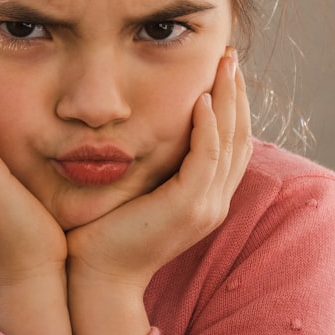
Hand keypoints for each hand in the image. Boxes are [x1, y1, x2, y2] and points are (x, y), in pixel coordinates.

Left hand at [66, 48, 251, 334]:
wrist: (95, 278)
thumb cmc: (104, 232)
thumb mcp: (136, 189)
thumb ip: (150, 163)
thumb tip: (141, 124)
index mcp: (205, 198)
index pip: (231, 143)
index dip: (232, 104)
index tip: (223, 69)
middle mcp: (213, 202)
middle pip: (239, 137)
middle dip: (237, 93)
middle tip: (231, 56)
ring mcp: (204, 206)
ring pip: (230, 143)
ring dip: (228, 100)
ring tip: (224, 64)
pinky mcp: (187, 208)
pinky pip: (206, 159)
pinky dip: (208, 128)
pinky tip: (202, 100)